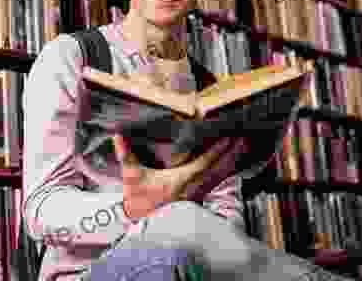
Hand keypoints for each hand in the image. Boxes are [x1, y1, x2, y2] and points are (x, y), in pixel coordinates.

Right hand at [112, 134, 232, 220]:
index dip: (217, 150)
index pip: (203, 162)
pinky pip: (214, 183)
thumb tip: (117, 136)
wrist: (141, 224)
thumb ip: (126, 155)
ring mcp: (196, 194)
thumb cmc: (138, 200)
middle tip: (243, 139)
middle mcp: (192, 187)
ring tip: (242, 148)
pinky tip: (229, 166)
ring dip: (230, 162)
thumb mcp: (131, 176)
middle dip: (231, 153)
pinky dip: (223, 173)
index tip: (228, 137)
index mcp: (180, 180)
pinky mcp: (196, 198)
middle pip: (217, 168)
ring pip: (218, 176)